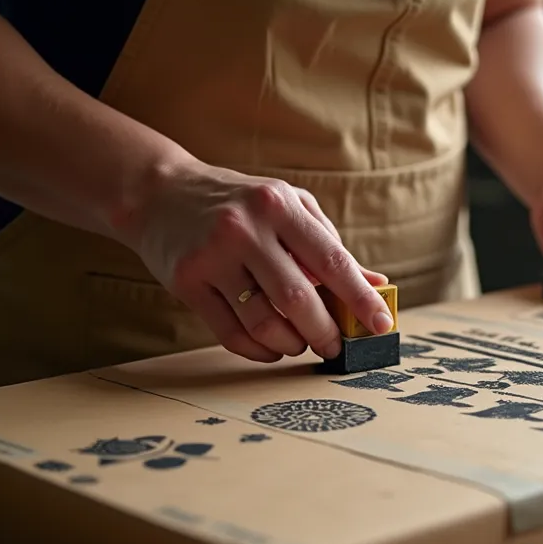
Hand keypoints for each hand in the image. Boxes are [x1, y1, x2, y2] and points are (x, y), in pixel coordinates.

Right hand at [118, 158, 393, 362]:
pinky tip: (272, 349)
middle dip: (325, 332)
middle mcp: (245, 229)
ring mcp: (212, 256)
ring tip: (300, 343)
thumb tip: (376, 284)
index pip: (332, 261)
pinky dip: (259, 350)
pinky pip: (230, 333)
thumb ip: (329, 245)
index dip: (361, 299)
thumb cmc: (240, 203)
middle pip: (298, 299)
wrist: (160, 193)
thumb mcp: (289, 207)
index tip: (382, 326)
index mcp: (280, 206)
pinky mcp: (186, 281)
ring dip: (291, 344)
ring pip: (264, 322)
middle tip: (335, 346)